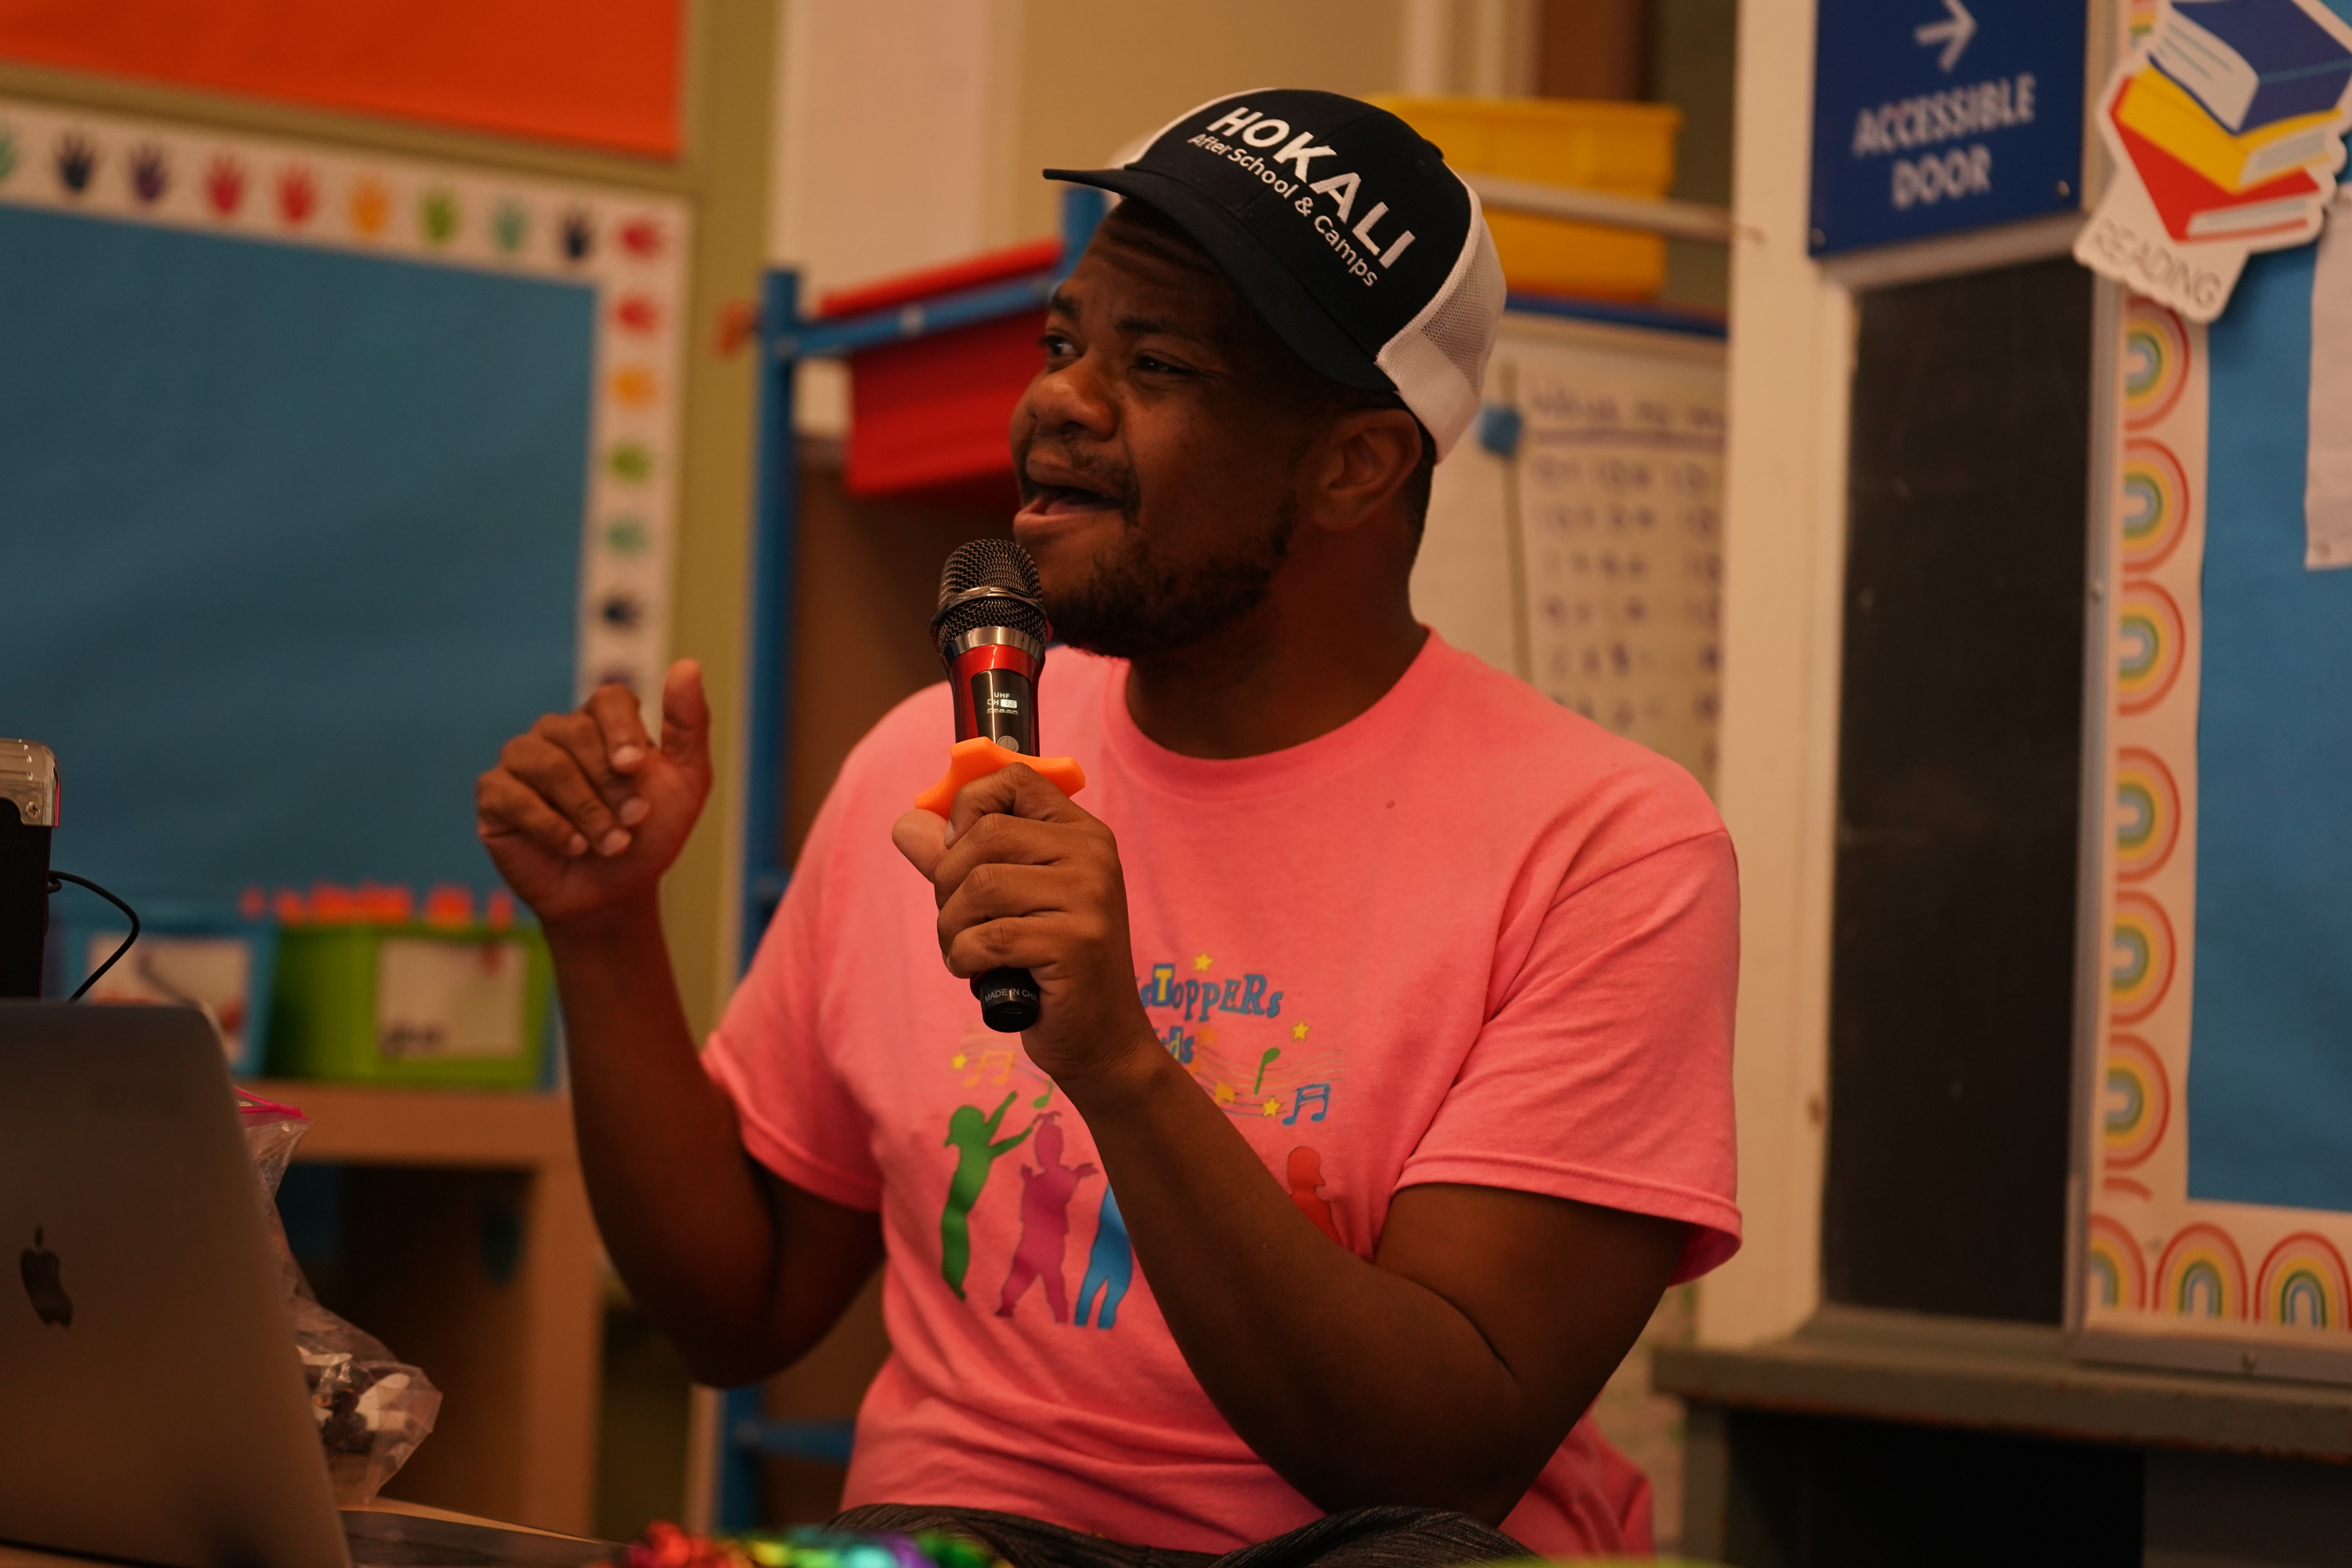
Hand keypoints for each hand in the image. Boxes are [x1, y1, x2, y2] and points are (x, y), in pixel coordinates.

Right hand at [476, 659, 712, 929]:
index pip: (608, 700)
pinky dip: (551, 825)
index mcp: (601, 723)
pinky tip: (574, 847)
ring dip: (585, 809)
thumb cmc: (648, 835)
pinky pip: (513, 796)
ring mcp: (521, 761)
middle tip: (633, 822)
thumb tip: (688, 665)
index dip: (622, 730)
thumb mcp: (686, 782)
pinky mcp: (495, 795)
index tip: (636, 767)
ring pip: (546, 763)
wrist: (615, 893)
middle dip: (610, 784)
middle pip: (577, 733)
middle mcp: (557, 734)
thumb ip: (688, 725)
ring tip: (611, 843)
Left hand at [892, 765, 1158, 1089]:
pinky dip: (966, 959)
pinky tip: (982, 974)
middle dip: (948, 884)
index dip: (968, 807)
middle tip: (961, 923)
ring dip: (952, 927)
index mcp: (1081, 833)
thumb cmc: (1048, 967)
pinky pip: (987, 936)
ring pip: (979, 884)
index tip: (958, 849)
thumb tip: (906, 824)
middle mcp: (1092, 854)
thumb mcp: (1005, 902)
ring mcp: (1089, 897)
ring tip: (969, 952)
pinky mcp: (1075, 943)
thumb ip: (957, 858)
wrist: (1102, 1039)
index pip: (1013, 779)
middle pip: (983, 835)